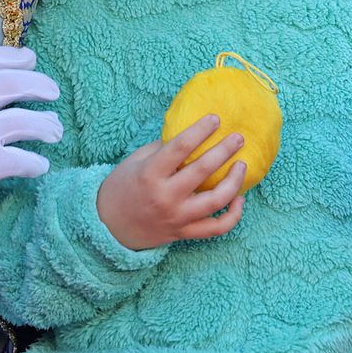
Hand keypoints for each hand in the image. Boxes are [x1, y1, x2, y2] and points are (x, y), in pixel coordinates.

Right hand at [0, 46, 61, 230]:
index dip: (11, 56)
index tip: (28, 57)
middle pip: (12, 83)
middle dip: (37, 84)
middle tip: (52, 90)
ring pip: (25, 120)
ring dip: (45, 124)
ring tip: (55, 130)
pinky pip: (22, 160)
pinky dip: (35, 164)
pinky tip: (41, 167)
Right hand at [96, 115, 247, 250]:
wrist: (109, 227)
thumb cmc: (123, 187)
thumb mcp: (136, 161)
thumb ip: (162, 149)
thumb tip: (191, 134)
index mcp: (150, 173)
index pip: (181, 147)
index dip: (201, 130)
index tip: (216, 119)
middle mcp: (165, 196)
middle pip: (202, 170)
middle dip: (224, 150)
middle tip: (238, 138)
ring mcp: (176, 217)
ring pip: (215, 200)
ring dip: (234, 181)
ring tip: (241, 165)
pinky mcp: (184, 233)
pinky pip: (216, 228)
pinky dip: (233, 215)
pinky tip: (240, 199)